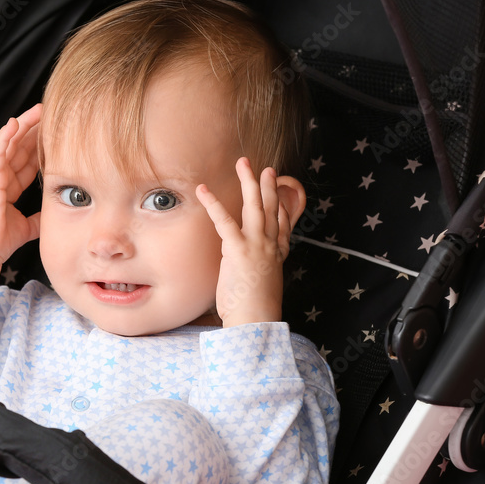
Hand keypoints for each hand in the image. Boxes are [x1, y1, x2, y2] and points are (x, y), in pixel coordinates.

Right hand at [0, 104, 41, 300]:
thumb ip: (39, 218)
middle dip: (34, 128)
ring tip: (38, 110)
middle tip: (49, 111)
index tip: (55, 132)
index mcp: (7, 185)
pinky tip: (13, 124)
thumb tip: (55, 215)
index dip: (39, 145)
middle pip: (19, 146)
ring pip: (9, 143)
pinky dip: (4, 137)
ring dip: (23, 125)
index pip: (26, 159)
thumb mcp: (27, 226)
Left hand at [195, 158, 291, 326]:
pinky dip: (213, 203)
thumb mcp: (260, 287)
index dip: (280, 207)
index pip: (280, 226)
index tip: (280, 193)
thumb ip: (252, 272)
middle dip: (267, 185)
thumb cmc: (254, 311)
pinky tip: (203, 190)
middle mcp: (269, 246)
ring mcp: (256, 245)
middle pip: (270, 208)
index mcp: (275, 256)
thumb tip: (243, 268)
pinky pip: (224, 220)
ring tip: (244, 163)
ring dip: (248, 182)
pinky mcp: (238, 249)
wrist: (256, 320)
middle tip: (264, 167)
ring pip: (254, 206)